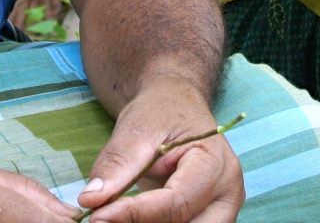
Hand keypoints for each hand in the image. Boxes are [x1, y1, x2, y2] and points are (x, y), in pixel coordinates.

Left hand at [76, 82, 243, 222]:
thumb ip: (117, 165)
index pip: (176, 203)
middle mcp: (228, 194)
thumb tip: (91, 200)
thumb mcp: (137, 129)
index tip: (97, 215)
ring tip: (115, 216)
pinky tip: (130, 219)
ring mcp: (221, 210)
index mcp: (216, 164)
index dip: (135, 214)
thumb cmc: (161, 112)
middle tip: (105, 219)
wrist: (175, 107)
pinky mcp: (208, 218)